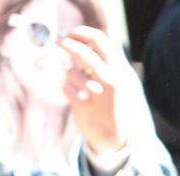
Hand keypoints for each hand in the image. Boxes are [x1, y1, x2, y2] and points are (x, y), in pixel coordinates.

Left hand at [58, 26, 128, 155]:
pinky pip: (65, 88)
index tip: (72, 32)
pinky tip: (75, 95)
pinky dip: (66, 88)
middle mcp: (110, 80)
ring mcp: (97, 94)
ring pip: (71, 71)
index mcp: (121, 70)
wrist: (119, 139)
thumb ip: (107, 60)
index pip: (101, 41)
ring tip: (78, 83)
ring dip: (69, 73)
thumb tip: (89, 39)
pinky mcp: (83, 107)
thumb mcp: (121, 80)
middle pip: (84, 53)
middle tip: (58, 41)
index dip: (84, 33)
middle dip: (68, 44)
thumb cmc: (118, 105)